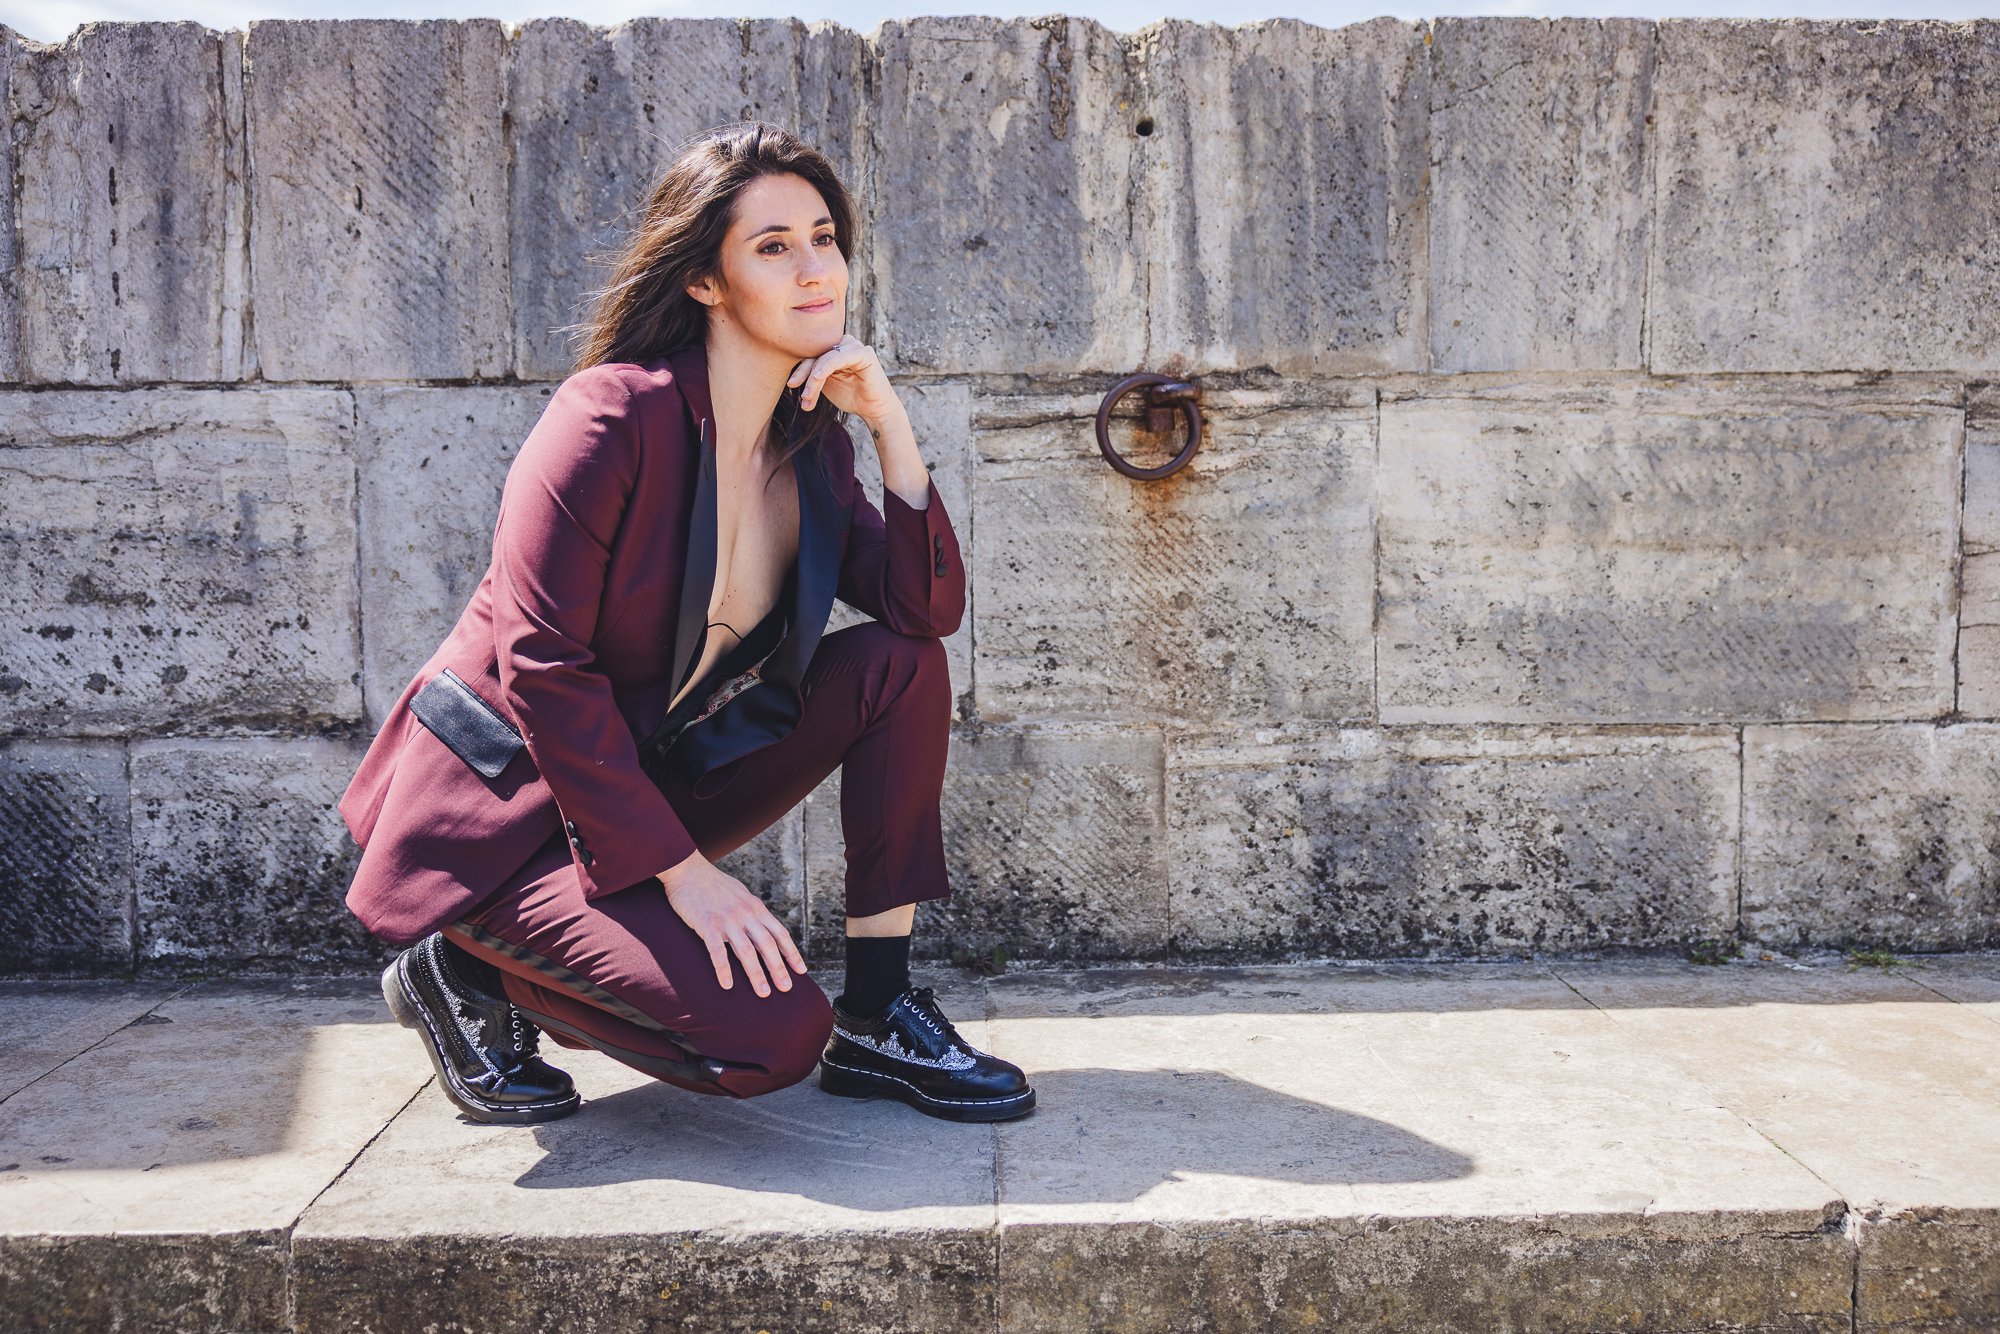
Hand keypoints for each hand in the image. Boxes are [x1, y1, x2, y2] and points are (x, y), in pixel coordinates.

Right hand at [657, 853, 807, 996]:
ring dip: (756, 974)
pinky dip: (723, 969)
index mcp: (755, 907)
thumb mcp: (740, 893)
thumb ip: (751, 910)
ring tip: (763, 993)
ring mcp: (727, 919)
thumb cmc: (713, 883)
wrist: (687, 869)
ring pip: (747, 951)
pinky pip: (717, 951)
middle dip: (779, 968)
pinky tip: (727, 985)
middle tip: (786, 988)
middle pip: (767, 945)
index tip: (801, 970)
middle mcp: (746, 914)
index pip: (780, 933)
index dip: (791, 953)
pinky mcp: (707, 924)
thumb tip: (762, 925)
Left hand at [787, 334, 901, 429]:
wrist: (874, 410)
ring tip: (807, 395)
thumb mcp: (826, 385)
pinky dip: (826, 367)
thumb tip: (789, 378)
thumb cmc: (851, 397)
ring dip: (814, 377)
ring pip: (825, 357)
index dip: (800, 368)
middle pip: (816, 353)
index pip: (812, 353)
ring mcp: (854, 347)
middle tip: (794, 388)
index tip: (790, 385)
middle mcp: (844, 344)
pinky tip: (817, 377)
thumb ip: (813, 375)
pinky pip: (839, 357)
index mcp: (834, 349)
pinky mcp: (864, 353)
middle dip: (804, 372)